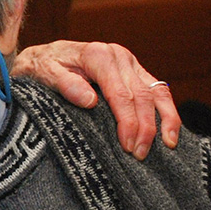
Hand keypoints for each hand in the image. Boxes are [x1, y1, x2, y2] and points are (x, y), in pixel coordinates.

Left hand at [12, 41, 179, 159]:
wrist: (41, 55)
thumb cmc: (40, 67)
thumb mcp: (42, 74)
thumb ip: (65, 85)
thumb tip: (89, 101)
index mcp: (98, 55)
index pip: (120, 94)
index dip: (127, 122)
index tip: (127, 146)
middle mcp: (118, 55)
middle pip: (142, 95)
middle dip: (146, 127)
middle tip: (141, 154)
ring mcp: (129, 62)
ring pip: (157, 91)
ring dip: (164, 120)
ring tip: (168, 145)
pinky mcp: (134, 70)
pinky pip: (157, 90)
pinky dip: (166, 110)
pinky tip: (170, 130)